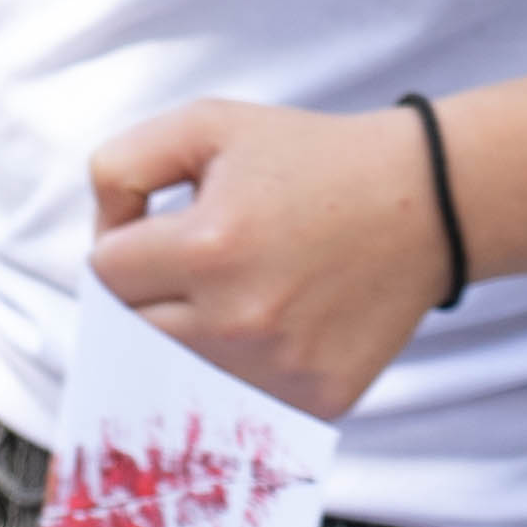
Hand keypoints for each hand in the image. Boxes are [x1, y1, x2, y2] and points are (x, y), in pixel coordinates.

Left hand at [82, 99, 451, 419]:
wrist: (428, 201)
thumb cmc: (312, 159)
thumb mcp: (209, 126)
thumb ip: (124, 167)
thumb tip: (98, 241)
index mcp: (208, 246)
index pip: (107, 275)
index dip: (126, 248)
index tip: (164, 232)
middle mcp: (239, 319)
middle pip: (135, 334)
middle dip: (153, 296)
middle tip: (202, 264)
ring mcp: (279, 369)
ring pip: (185, 373)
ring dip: (198, 337)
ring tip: (248, 290)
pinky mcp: (315, 400)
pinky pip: (244, 399)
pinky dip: (249, 368)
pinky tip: (285, 323)